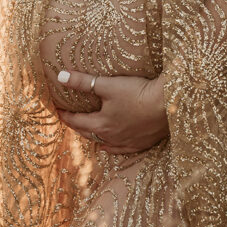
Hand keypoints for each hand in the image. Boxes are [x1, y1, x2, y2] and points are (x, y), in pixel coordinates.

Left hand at [49, 67, 168, 154]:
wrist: (168, 104)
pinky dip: (111, 148)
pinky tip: (107, 148)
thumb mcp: (108, 85)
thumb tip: (61, 76)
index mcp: (101, 124)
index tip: (57, 110)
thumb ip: (83, 81)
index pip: (77, 120)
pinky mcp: (142, 143)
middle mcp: (112, 137)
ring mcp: (127, 142)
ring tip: (86, 132)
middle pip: (88, 133)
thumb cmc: (138, 93)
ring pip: (104, 142)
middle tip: (69, 119)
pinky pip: (122, 150)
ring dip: (93, 137)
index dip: (65, 115)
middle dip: (76, 126)